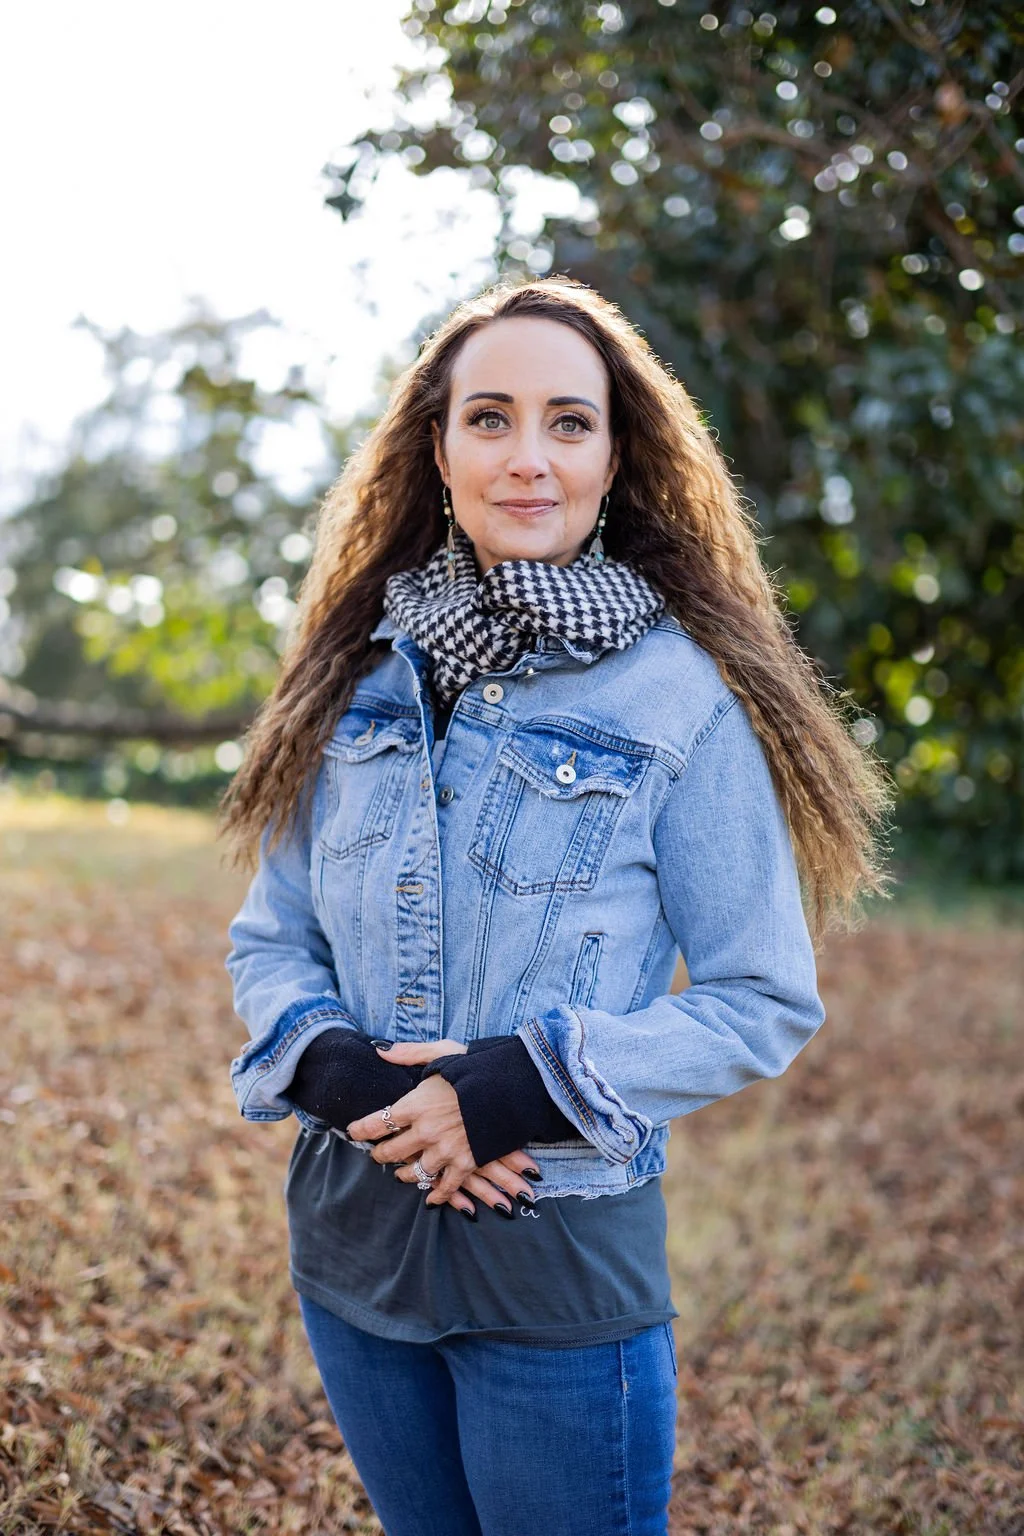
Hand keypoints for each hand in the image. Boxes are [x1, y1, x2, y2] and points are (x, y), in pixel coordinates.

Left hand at [346, 1039, 540, 1216]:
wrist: (512, 1087)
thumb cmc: (476, 1067)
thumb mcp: (441, 1052)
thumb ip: (408, 1054)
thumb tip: (379, 1050)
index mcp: (415, 1104)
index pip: (377, 1123)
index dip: (362, 1129)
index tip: (354, 1131)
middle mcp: (425, 1131)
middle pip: (391, 1152)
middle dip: (381, 1155)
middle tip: (377, 1155)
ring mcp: (445, 1150)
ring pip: (415, 1173)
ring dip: (406, 1175)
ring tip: (402, 1174)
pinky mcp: (466, 1163)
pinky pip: (446, 1187)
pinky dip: (438, 1195)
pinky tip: (431, 1197)